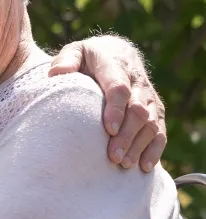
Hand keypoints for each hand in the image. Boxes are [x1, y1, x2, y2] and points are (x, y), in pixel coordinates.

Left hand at [49, 35, 165, 171]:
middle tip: (113, 156)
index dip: (116, 109)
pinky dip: (154, 149)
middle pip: (137, 110)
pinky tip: (144, 166)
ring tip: (124, 165)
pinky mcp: (155, 109)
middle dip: (127, 135)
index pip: (119, 88)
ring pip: (151, 123)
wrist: (115, 51)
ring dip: (139, 145)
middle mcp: (137, 81)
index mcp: (116, 65)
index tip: (109, 129)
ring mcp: (148, 96)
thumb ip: (66, 60)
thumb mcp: (75, 52)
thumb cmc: (88, 57)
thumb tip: (57, 73)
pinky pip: (160, 130)